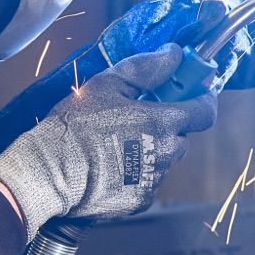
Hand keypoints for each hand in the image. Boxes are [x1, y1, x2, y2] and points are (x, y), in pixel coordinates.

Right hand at [0, 45, 217, 241]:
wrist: (50, 174)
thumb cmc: (76, 125)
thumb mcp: (106, 84)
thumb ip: (146, 67)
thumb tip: (174, 54)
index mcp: (161, 122)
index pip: (204, 111)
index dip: (203, 99)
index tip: (194, 92)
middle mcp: (164, 153)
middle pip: (182, 138)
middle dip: (168, 127)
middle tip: (139, 119)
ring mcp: (153, 179)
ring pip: (163, 161)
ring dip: (150, 150)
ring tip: (116, 145)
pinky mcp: (140, 200)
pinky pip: (147, 182)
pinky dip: (136, 173)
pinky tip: (110, 167)